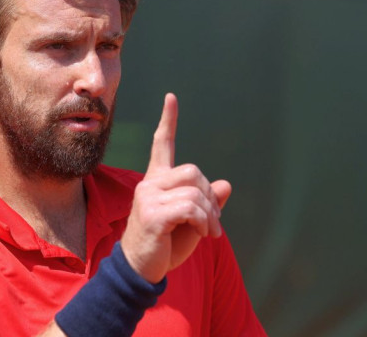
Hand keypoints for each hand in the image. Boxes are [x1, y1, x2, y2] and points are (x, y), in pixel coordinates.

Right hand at [121, 93, 231, 282]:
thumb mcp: (192, 223)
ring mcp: (148, 197)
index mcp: (156, 181)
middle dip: (210, 196)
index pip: (161, 144)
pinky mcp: (153, 214)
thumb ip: (207, 203)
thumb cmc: (164, 246)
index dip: (168, 121)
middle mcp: (149, 184)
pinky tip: (203, 234)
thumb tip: (225, 184)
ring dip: (210, 215)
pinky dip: (205, 222)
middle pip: (193, 171)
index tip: (171, 97)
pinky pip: (191, 208)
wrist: (141, 269)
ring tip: (209, 232)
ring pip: (195, 190)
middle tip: (213, 222)